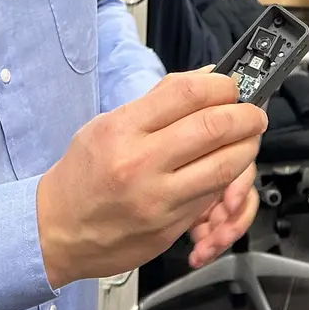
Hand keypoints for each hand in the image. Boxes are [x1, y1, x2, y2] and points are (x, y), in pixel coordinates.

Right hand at [35, 70, 267, 288]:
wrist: (54, 231)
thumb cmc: (80, 175)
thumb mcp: (107, 124)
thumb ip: (157, 101)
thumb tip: (206, 78)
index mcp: (122, 130)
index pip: (188, 94)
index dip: (221, 85)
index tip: (231, 86)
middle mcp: (140, 164)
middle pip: (214, 127)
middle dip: (246, 115)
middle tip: (253, 113)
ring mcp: (158, 200)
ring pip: (224, 166)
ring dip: (247, 147)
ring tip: (248, 138)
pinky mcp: (169, 228)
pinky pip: (212, 196)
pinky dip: (228, 178)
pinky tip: (227, 167)